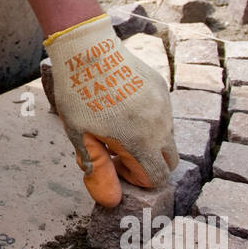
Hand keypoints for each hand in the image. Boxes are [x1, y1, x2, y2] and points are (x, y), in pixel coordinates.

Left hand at [45, 15, 177, 206]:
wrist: (88, 49)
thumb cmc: (78, 94)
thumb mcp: (80, 134)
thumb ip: (99, 168)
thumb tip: (110, 199)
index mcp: (141, 141)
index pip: (157, 178)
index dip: (137, 179)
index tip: (116, 163)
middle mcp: (160, 125)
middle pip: (169, 161)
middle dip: (149, 163)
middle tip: (119, 150)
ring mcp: (164, 104)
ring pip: (167, 135)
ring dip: (148, 140)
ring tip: (117, 124)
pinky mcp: (161, 87)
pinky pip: (162, 112)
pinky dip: (149, 118)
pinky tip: (122, 104)